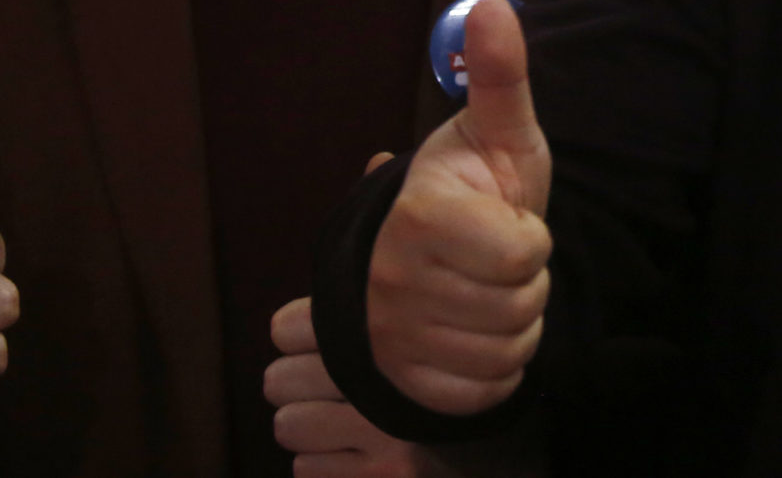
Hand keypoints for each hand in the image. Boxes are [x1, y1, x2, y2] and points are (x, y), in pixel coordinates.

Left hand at [270, 295, 420, 476]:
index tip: (316, 343)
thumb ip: (361, 320)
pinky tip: (354, 453)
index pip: (290, 328)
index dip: (296, 337)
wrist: (501, 438)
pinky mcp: (387, 475)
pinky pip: (306, 468)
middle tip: (324, 389)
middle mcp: (393, 374)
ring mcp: (390, 431)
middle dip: (293, 386)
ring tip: (339, 423)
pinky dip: (323, 465)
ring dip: (306, 428)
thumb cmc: (434, 377)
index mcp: (395, 327)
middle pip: (280, 379)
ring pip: (289, 425)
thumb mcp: (410, 331)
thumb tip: (288, 327)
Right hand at [366, 0, 552, 416]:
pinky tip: (477, 331)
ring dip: (515, 323)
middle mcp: (393, 282)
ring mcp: (395, 337)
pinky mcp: (408, 382)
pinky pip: (487, 387)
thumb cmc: (475, 188)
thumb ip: (500, 76)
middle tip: (498, 256)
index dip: (530, 237)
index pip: (522, 253)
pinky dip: (496, 365)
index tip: (507, 218)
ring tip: (489, 287)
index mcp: (419, 217)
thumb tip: (494, 6)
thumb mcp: (499, 131)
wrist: (427, 252)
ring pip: (507, 349)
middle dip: (526, 281)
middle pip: (519, 306)